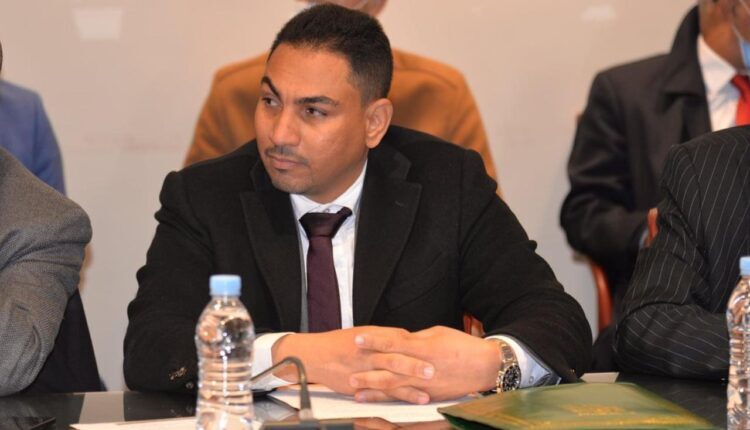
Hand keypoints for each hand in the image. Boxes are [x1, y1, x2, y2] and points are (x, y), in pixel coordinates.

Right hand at [271, 326, 434, 400]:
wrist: (313, 356)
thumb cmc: (340, 343)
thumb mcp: (364, 333)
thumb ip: (386, 336)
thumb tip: (408, 338)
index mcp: (371, 338)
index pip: (397, 339)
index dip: (416, 345)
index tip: (432, 349)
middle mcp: (368, 353)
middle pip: (394, 359)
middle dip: (414, 366)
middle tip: (434, 370)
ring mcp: (362, 371)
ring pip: (388, 380)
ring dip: (407, 388)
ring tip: (425, 395)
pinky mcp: (357, 386)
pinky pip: (377, 394)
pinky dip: (391, 399)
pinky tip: (402, 405)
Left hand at [349, 326, 499, 401]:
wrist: (484, 366)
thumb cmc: (462, 345)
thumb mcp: (437, 333)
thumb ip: (415, 339)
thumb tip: (397, 339)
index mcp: (423, 346)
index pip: (392, 342)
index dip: (373, 341)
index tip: (357, 339)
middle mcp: (421, 367)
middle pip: (389, 369)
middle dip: (367, 371)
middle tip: (348, 373)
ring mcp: (425, 384)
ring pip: (395, 388)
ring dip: (374, 390)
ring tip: (356, 392)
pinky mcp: (430, 395)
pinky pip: (407, 398)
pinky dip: (392, 400)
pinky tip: (380, 403)